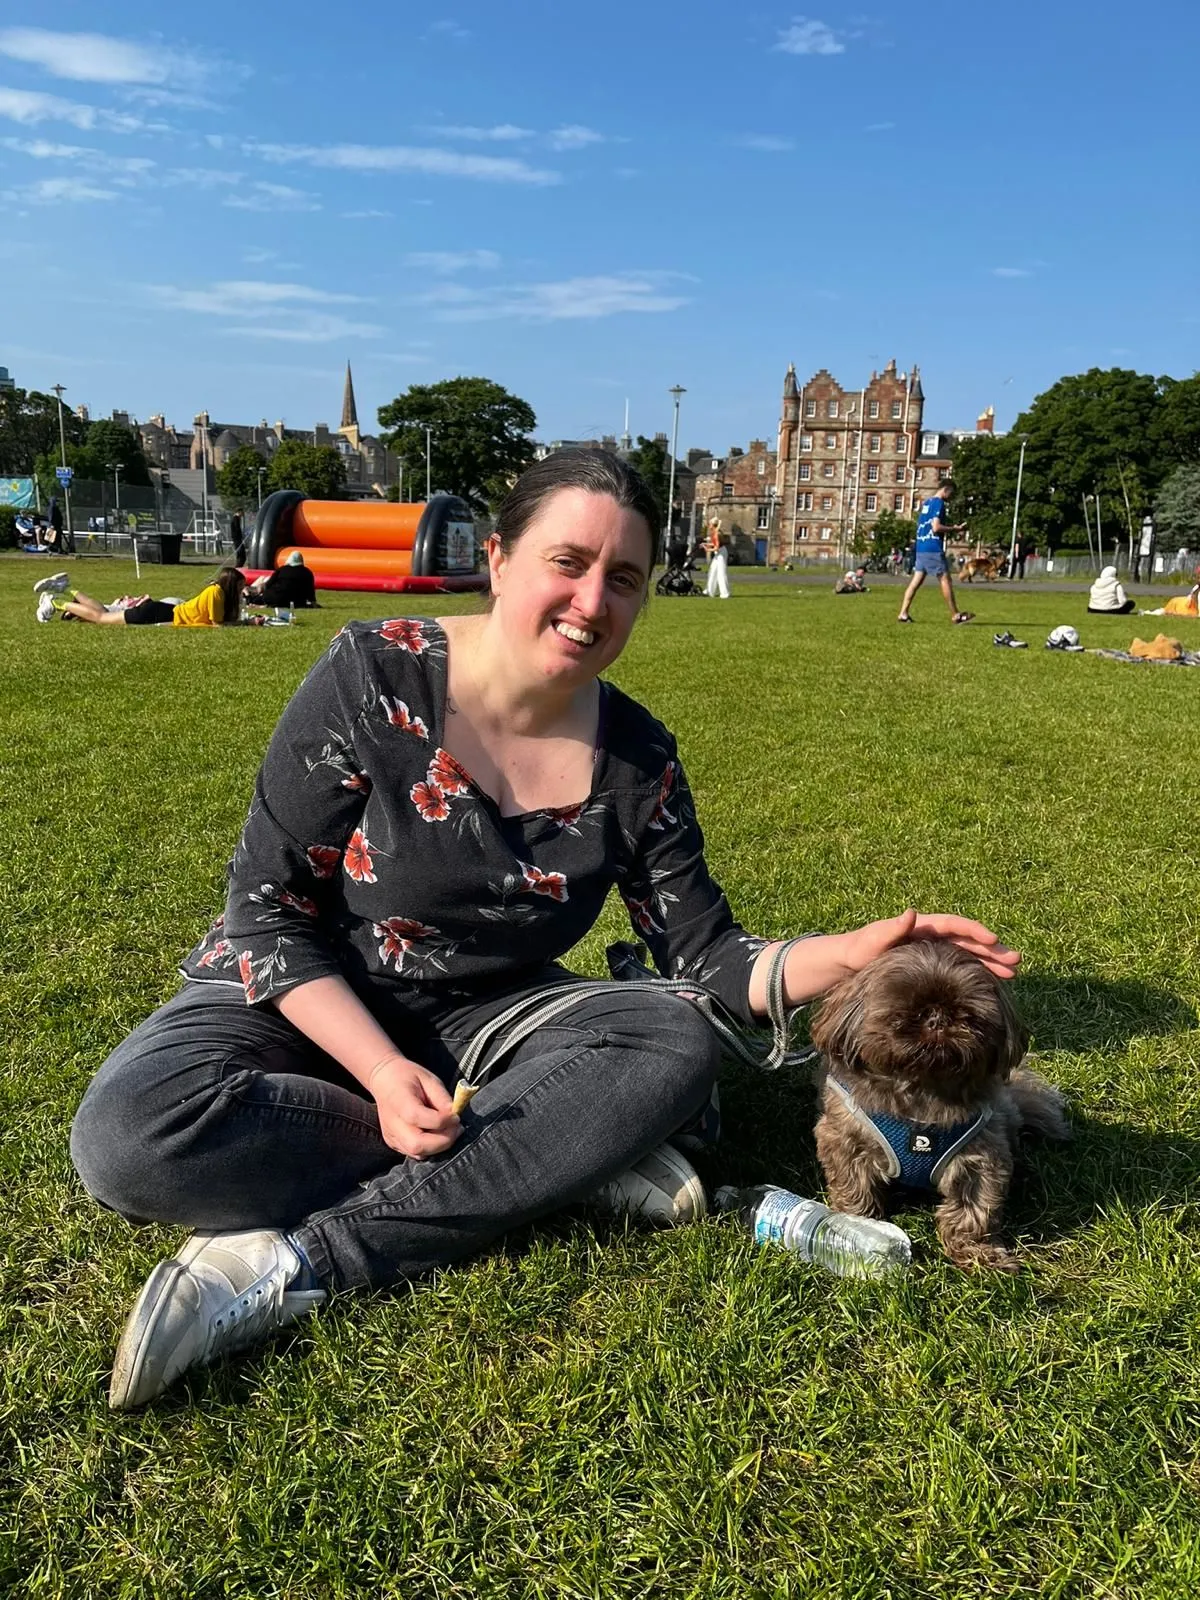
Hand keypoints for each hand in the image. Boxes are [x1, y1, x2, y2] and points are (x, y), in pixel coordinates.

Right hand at [367, 1054, 461, 1157]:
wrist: (384, 1080)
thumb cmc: (409, 1077)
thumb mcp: (429, 1079)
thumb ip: (442, 1098)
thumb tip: (455, 1114)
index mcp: (398, 1101)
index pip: (418, 1118)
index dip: (442, 1121)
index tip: (457, 1116)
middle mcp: (392, 1123)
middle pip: (417, 1144)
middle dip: (443, 1141)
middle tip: (457, 1129)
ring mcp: (391, 1135)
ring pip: (417, 1153)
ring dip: (439, 1146)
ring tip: (450, 1131)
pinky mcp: (393, 1143)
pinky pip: (415, 1153)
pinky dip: (430, 1148)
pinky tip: (437, 1134)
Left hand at [839, 909, 1020, 981]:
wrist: (847, 964)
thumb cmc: (858, 951)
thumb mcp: (872, 941)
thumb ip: (891, 929)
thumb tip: (910, 912)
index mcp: (921, 926)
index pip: (953, 925)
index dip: (974, 931)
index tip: (993, 940)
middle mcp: (931, 936)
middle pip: (968, 940)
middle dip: (993, 950)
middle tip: (1017, 961)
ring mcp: (933, 951)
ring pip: (968, 954)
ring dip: (990, 963)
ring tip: (1014, 973)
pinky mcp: (932, 966)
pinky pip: (960, 966)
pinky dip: (977, 973)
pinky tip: (993, 983)